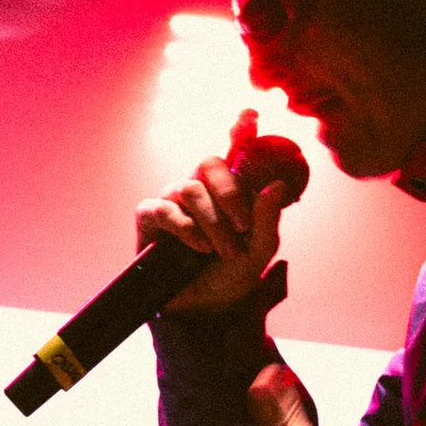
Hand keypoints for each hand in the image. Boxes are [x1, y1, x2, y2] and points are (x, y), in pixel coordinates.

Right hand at [136, 111, 290, 313]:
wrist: (204, 311)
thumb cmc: (231, 277)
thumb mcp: (259, 251)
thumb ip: (266, 218)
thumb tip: (276, 186)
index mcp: (228, 191)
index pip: (232, 152)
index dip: (240, 131)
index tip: (252, 114)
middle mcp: (199, 189)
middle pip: (209, 162)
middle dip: (230, 191)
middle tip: (242, 225)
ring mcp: (173, 201)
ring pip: (190, 188)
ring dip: (212, 222)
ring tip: (221, 251)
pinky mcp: (149, 219)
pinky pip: (163, 208)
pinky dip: (185, 227)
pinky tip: (198, 247)